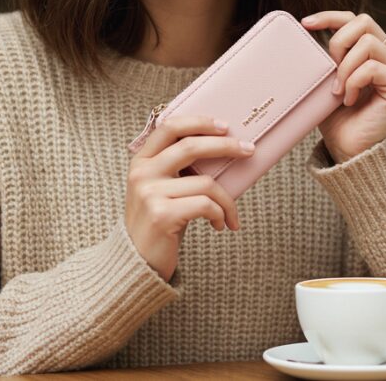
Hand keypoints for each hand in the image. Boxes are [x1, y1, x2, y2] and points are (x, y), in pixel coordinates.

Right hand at [125, 115, 253, 280]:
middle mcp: (142, 173)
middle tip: (249, 151)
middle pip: (191, 146)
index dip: (199, 122)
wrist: (136, 263)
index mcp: (141, 161)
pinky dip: (221, 215)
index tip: (225, 126)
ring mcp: (150, 193)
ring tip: (230, 216)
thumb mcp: (160, 190)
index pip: (170, 127)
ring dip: (227, 201)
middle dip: (226, 146)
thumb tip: (222, 150)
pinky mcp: (162, 215)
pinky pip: (206, 205)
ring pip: (206, 183)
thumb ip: (176, 169)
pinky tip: (219, 226)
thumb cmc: (158, 224)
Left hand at [300, 11, 385, 161]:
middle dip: (338, 41)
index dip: (331, 16)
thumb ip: (325, 59)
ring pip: (369, 43)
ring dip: (345, 67)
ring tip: (338, 91)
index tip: (306, 24)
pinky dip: (354, 81)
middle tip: (330, 69)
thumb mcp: (326, 81)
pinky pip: (373, 68)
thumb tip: (305, 32)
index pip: (356, 19)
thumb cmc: (337, 119)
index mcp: (375, 53)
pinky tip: (349, 100)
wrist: (349, 152)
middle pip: (365, 22)